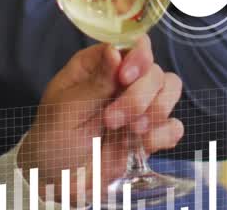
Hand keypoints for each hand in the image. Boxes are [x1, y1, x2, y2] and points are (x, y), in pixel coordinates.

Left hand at [18, 36, 183, 198]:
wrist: (58, 182)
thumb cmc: (52, 140)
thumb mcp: (66, 110)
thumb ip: (95, 83)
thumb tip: (114, 50)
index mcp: (98, 66)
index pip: (131, 46)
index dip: (137, 57)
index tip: (125, 78)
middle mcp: (122, 81)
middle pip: (154, 70)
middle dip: (138, 97)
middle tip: (111, 120)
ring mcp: (139, 106)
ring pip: (170, 91)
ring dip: (156, 112)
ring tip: (132, 133)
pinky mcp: (149, 133)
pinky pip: (174, 125)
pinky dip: (165, 135)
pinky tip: (143, 145)